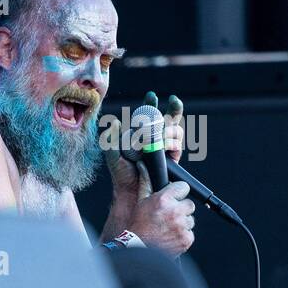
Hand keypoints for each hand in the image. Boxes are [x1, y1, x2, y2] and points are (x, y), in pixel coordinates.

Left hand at [102, 90, 186, 207]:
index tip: (151, 96)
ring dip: (169, 128)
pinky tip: (163, 144)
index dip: (151, 104)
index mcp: (141, 134)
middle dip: (173, 108)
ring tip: (159, 134)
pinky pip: (177, 144)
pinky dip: (171, 141)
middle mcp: (155, 138)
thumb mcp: (111, 154)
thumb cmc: (121, 174)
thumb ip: (111, 138)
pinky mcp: (173, 157)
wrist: (132, 191)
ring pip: (175, 129)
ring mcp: (165, 147)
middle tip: (174, 100)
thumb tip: (116, 122)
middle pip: (168, 118)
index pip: (148, 115)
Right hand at [126, 180, 195, 256]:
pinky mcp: (186, 239)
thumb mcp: (141, 201)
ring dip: (182, 223)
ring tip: (168, 228)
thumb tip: (143, 167)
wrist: (138, 249)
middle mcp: (174, 211)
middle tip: (170, 216)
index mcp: (164, 199)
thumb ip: (146, 183)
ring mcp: (181, 226)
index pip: (183, 187)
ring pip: (190, 220)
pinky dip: (183, 235)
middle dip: (182, 209)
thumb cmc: (137, 226)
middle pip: (189, 204)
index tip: (174, 197)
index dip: (178, 192)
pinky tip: (171, 236)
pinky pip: (190, 233)